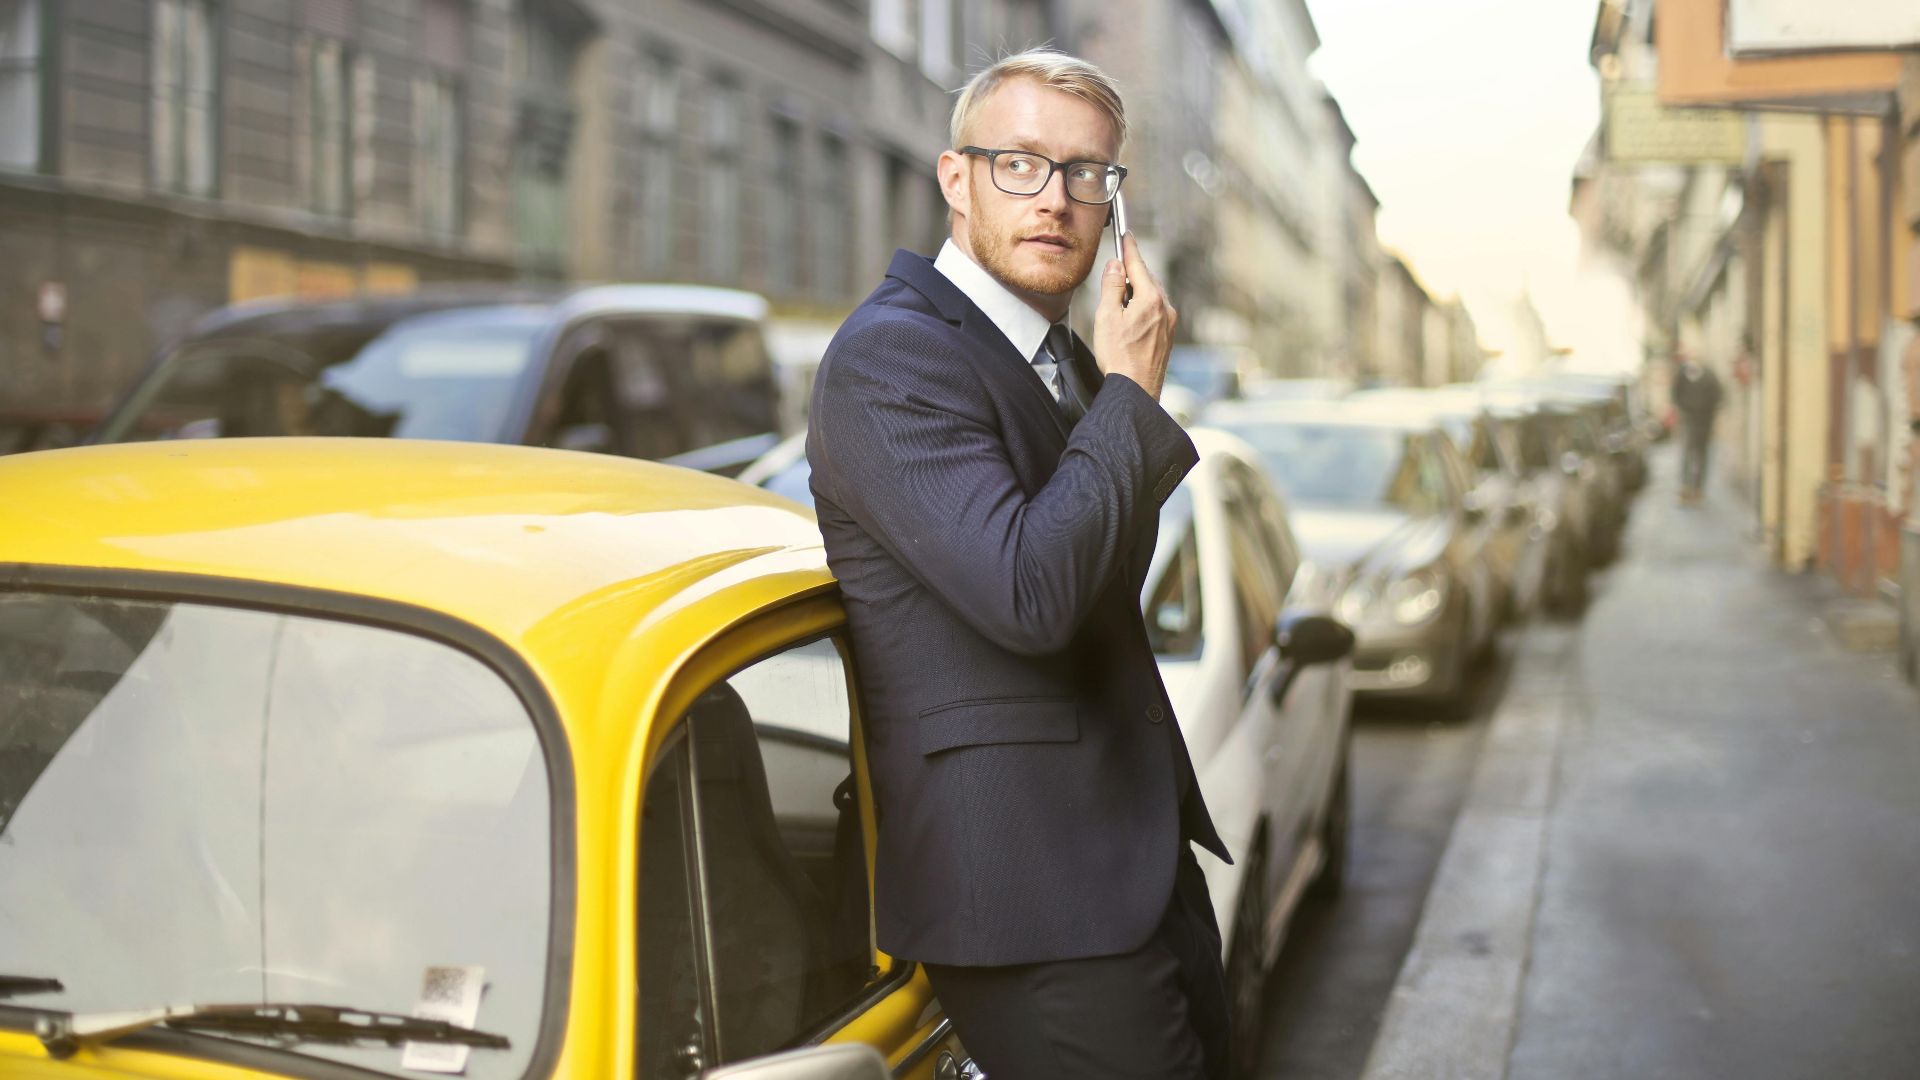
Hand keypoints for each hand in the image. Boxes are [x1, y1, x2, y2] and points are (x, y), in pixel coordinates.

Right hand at [1092, 232, 1175, 399]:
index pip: (1139, 265)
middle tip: (1116, 270)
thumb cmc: (1120, 358)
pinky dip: (1144, 308)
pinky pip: (1157, 313)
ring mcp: (1170, 324)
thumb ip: (1112, 286)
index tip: (1126, 235)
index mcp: (1151, 299)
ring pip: (1153, 297)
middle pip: (1147, 280)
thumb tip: (1116, 265)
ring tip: (1119, 304)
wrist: (1136, 391)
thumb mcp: (1107, 316)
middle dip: (1132, 273)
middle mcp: (1166, 308)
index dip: (1130, 248)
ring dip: (1138, 292)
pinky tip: (1131, 321)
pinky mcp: (1168, 337)